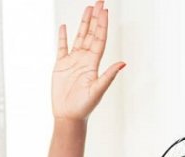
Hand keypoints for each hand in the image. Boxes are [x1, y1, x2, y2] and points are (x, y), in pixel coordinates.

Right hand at [52, 1, 124, 120]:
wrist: (69, 116)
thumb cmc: (85, 107)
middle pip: (91, 34)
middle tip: (99, 2)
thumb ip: (109, 75)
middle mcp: (85, 60)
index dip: (102, 25)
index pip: (99, 39)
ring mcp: (73, 62)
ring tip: (88, 9)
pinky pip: (62, 47)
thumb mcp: (98, 90)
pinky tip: (65, 27)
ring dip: (83, 23)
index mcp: (93, 64)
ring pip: (79, 37)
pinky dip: (63, 37)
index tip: (104, 10)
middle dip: (95, 18)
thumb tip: (123, 64)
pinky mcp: (61, 66)